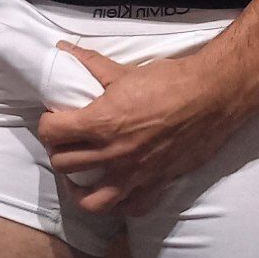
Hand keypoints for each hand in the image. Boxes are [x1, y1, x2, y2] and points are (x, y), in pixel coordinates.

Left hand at [37, 40, 239, 216]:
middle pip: (63, 164)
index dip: (48, 123)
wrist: (210, 96)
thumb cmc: (168, 81)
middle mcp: (113, 154)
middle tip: (67, 139)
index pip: (52, 133)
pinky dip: (119, 204)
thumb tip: (63, 48)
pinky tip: (116, 188)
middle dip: (59, 149)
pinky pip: (129, 209)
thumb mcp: (124, 71)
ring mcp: (134, 175)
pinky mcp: (155, 185)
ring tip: (80, 175)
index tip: (55, 117)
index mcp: (101, 123)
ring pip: (89, 200)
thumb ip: (90, 64)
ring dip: (78, 188)